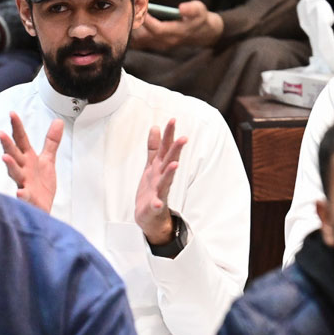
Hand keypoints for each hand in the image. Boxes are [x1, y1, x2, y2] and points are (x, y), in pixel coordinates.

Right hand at [0, 113, 62, 212]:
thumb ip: (51, 142)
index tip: (13, 113)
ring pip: (15, 174)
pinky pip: (24, 196)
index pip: (21, 141)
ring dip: (11, 166)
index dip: (17, 127)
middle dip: (8, 145)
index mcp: (27, 160)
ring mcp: (24, 184)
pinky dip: (22, 195)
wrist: (42, 209)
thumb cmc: (40, 185)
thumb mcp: (47, 160)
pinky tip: (21, 192)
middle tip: (1, 133)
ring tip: (6, 158)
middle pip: (14, 155)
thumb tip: (58, 121)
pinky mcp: (29, 199)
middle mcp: (23, 170)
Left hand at [131, 0, 223, 51]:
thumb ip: (192, 9)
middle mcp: (166, 41)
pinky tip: (129, 20)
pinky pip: (138, 42)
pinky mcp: (154, 45)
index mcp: (176, 33)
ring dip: (131, 27)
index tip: (140, 6)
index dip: (147, 19)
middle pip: (143, 36)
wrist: (202, 32)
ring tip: (128, 11)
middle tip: (130, 6)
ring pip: (138, 40)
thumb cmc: (199, 18)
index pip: (157, 29)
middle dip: (135, 21)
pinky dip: (131, 32)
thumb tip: (182, 8)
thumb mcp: (200, 10)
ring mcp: (159, 45)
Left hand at [135, 119, 187, 245]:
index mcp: (160, 166)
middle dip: (176, 150)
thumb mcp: (151, 165)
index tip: (172, 119)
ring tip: (174, 165)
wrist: (150, 215)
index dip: (168, 134)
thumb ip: (153, 147)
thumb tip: (155, 127)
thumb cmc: (152, 188)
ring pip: (166, 180)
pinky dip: (157, 204)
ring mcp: (160, 191)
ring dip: (170, 173)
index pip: (165, 147)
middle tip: (184, 138)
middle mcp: (162, 177)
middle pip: (169, 161)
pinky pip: (156, 205)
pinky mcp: (154, 206)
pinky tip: (157, 203)